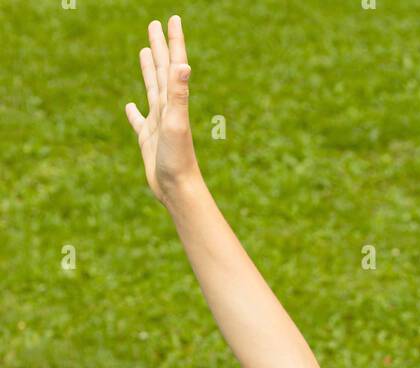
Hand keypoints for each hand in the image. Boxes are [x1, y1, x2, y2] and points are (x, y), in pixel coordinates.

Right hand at [124, 15, 199, 205]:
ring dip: (149, 70)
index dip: (173, 41)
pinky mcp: (148, 141)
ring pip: (151, 91)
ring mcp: (158, 124)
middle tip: (154, 25)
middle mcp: (167, 109)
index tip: (172, 18)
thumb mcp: (176, 123)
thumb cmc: (178, 159)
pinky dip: (134, 113)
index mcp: (174, 102)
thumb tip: (183, 65)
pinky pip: (139, 122)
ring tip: (144, 52)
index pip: (174, 64)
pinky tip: (130, 107)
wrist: (178, 190)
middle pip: (162, 71)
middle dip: (160, 47)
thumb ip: (179, 94)